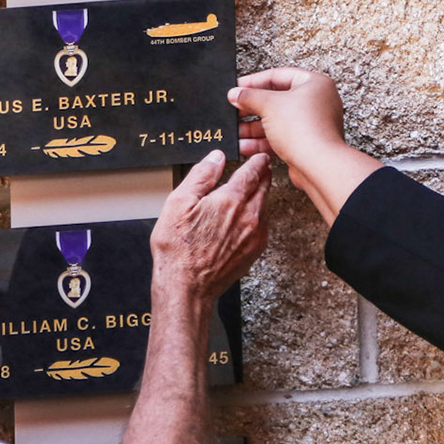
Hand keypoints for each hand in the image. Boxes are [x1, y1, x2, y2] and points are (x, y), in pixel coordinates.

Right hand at [150, 150, 270, 303]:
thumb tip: (216, 157)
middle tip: (261, 169)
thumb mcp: (179, 202)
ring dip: (262, 195)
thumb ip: (201, 175)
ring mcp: (255, 235)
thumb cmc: (179, 249)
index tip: (259, 157)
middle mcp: (249, 216)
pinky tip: (247, 217)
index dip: (257, 162)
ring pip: (265, 206)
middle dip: (263, 175)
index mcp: (231, 200)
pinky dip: (259, 216)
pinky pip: (263, 226)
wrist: (187, 286)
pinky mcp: (254, 251)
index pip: (252, 172)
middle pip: (264, 187)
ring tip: (254, 190)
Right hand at [228, 68, 379, 225]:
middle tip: (235, 109)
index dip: (254, 81)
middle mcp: (316, 102)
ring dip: (253, 127)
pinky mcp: (305, 144)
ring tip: (236, 130)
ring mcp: (312, 124)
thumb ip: (249, 96)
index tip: (238, 88)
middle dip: (252, 108)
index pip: (278, 75)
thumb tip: (236, 93)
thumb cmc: (306, 131)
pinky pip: (280, 138)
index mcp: (314, 84)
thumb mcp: (269, 105)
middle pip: (276, 100)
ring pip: (276, 121)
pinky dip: (262, 141)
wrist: (319, 166)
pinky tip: (245, 145)